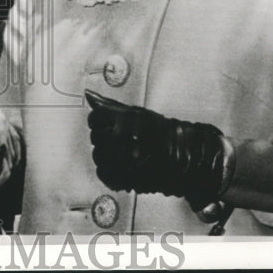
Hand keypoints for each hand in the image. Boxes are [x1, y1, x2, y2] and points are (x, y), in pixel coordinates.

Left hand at [85, 90, 227, 210]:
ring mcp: (124, 158)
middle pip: (95, 137)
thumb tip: (89, 95)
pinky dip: (109, 173)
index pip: (95, 117)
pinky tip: (119, 167)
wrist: (183, 155)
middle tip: (119, 141)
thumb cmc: (160, 132)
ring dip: (106, 156)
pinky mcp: (127, 176)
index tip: (108, 125)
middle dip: (104, 139)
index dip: (100, 121)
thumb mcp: (135, 112)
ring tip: (120, 154)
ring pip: (98, 156)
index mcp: (124, 119)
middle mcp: (122, 137)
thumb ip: (110, 105)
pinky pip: (104, 174)